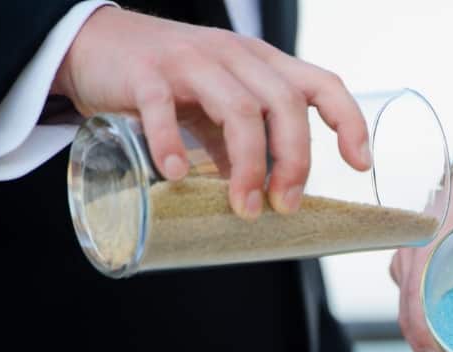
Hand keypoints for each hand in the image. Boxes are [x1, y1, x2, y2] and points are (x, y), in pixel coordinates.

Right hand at [54, 6, 369, 218]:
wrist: (93, 45)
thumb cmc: (167, 81)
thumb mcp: (214, 108)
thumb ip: (239, 144)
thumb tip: (262, 195)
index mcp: (260, 64)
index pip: (321, 83)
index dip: (348, 121)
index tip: (359, 164)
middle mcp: (233, 56)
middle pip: (285, 103)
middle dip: (295, 159)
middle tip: (286, 205)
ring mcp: (189, 61)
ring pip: (238, 108)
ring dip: (249, 164)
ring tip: (245, 206)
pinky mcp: (144, 73)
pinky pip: (163, 108)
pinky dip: (172, 144)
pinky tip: (178, 174)